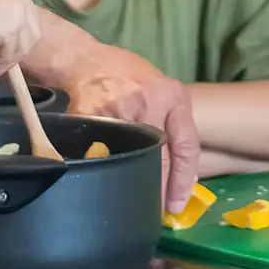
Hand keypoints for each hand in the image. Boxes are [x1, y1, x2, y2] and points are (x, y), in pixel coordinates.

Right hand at [58, 42, 199, 213]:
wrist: (83, 59)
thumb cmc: (125, 74)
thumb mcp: (160, 88)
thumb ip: (173, 121)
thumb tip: (185, 173)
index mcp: (172, 97)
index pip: (186, 145)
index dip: (182, 180)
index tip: (176, 204)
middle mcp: (150, 102)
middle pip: (160, 158)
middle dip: (158, 188)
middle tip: (155, 209)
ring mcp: (120, 110)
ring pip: (132, 160)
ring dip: (132, 182)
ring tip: (133, 198)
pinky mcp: (93, 117)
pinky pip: (102, 154)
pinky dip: (105, 168)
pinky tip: (106, 177)